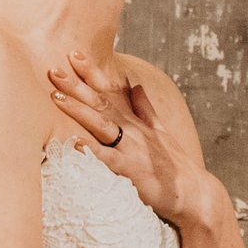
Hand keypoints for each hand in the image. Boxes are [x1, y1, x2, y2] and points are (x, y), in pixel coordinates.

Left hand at [47, 50, 210, 224]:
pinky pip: (106, 159)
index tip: (74, 54)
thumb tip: (135, 86)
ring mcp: (131, 150)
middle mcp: (132, 131)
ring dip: (78, 110)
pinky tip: (73, 141)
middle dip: (77, 86)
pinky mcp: (130, 171)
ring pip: (100, 125)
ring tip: (56, 96)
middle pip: (100, 104)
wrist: (193, 193)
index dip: (92, 73)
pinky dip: (90, 149)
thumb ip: (145, 109)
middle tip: (54, 70)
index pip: (110, 92)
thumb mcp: (160, 131)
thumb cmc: (174, 165)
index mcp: (136, 122)